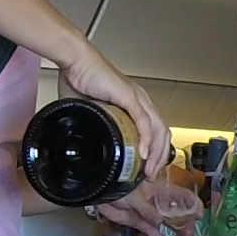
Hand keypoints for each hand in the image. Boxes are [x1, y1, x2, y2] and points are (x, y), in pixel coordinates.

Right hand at [59, 46, 170, 178]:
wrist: (74, 60)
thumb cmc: (80, 79)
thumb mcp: (90, 111)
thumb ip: (94, 126)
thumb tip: (88, 143)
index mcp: (136, 105)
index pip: (155, 132)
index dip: (155, 151)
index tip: (147, 168)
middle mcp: (142, 102)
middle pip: (162, 134)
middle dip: (159, 158)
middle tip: (150, 175)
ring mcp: (138, 99)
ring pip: (157, 130)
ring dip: (155, 153)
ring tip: (148, 169)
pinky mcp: (129, 96)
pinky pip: (144, 121)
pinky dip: (146, 139)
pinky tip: (143, 153)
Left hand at [96, 181, 190, 235]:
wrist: (102, 192)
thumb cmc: (120, 187)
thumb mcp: (136, 197)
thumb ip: (149, 211)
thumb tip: (160, 222)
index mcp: (162, 192)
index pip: (184, 198)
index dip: (193, 206)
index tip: (198, 216)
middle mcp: (161, 204)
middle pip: (180, 215)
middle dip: (189, 226)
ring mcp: (152, 215)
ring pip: (171, 227)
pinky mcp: (143, 224)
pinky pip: (157, 235)